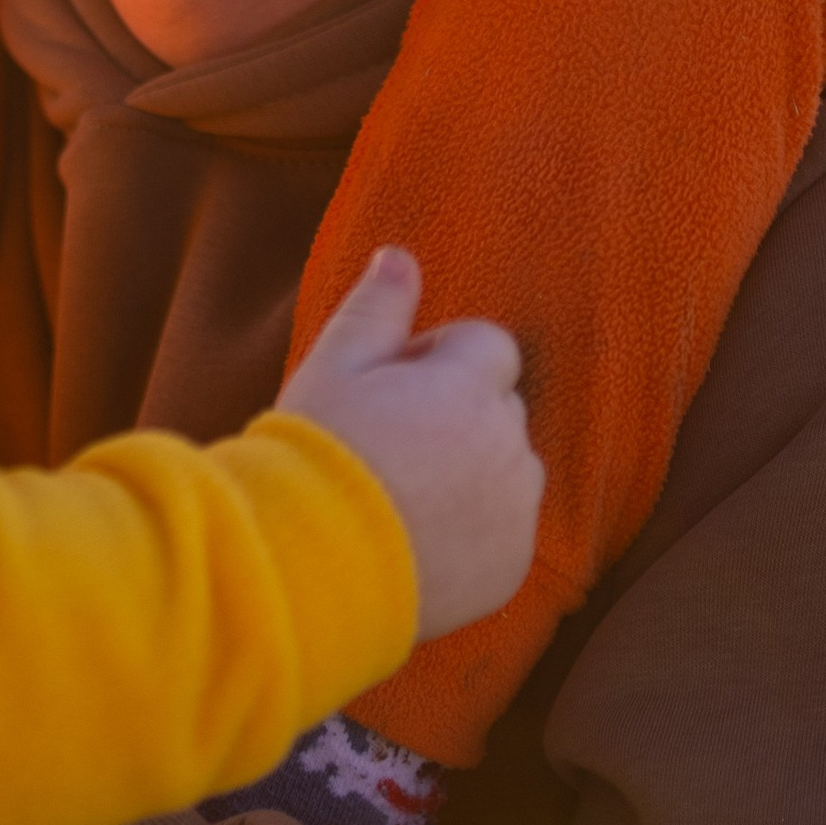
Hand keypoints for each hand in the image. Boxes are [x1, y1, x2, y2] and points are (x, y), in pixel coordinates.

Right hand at [278, 250, 539, 639]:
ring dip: (474, 471)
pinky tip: (420, 539)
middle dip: (460, 413)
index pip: (488, 345)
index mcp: (470, 387)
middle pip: (501, 408)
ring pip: (509, 470)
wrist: (310, 568)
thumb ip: (377, 307)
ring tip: (403, 496)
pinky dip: (477, 529)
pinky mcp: (512, 566)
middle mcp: (507, 446)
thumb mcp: (333, 366)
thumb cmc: (316, 456)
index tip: (389, 391)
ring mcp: (515, 510)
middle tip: (389, 444)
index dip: (439, 360)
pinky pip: (507, 530)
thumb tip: (400, 257)